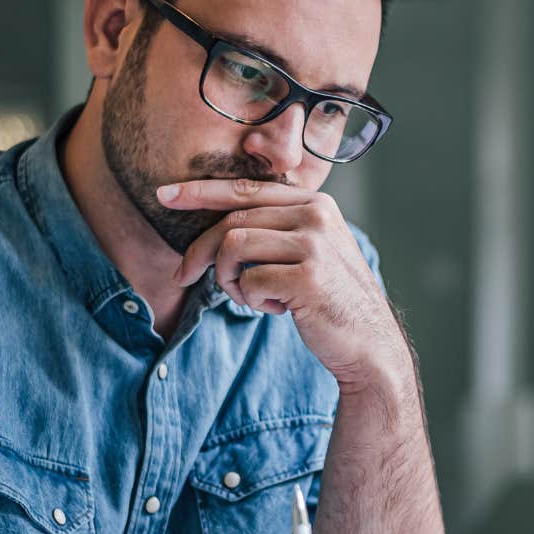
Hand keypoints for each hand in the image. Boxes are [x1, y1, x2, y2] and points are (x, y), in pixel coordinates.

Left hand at [158, 179, 409, 385]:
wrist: (369, 343)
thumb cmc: (329, 300)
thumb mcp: (309, 252)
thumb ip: (276, 230)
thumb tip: (217, 227)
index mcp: (315, 203)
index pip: (246, 190)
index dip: (200, 191)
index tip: (164, 194)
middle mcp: (316, 215)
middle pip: (232, 220)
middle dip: (200, 251)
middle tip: (185, 275)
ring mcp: (315, 244)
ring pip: (233, 246)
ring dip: (227, 279)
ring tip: (250, 297)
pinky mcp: (308, 276)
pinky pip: (249, 280)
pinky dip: (251, 300)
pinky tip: (278, 310)